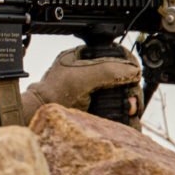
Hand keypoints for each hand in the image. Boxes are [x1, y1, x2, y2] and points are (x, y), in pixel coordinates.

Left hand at [22, 45, 142, 127]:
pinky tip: (128, 117)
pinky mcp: (96, 106)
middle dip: (131, 89)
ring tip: (129, 109)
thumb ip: (107, 70)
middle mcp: (92, 72)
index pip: (117, 56)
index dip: (129, 65)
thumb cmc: (52, 92)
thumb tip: (132, 70)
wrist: (40, 113)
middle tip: (131, 101)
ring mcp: (95, 90)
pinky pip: (118, 109)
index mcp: (87, 57)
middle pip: (124, 77)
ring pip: (123, 94)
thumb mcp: (81, 77)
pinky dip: (125, 114)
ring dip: (130, 103)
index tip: (135, 76)